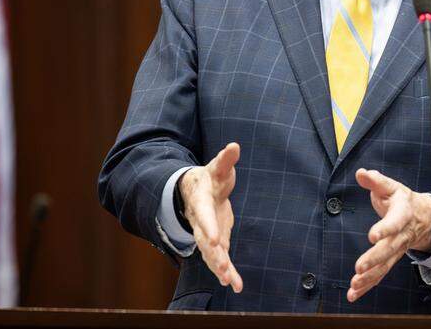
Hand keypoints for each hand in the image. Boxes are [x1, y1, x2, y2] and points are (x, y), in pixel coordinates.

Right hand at [179, 142, 243, 292]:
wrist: (196, 190)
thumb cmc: (210, 177)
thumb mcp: (218, 167)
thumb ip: (226, 159)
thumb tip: (234, 146)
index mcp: (200, 201)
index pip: (203, 215)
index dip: (207, 227)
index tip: (213, 240)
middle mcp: (200, 221)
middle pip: (203, 240)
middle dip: (213, 254)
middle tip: (223, 267)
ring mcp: (206, 233)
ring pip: (210, 254)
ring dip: (219, 268)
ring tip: (229, 281)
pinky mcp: (215, 241)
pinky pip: (219, 258)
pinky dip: (226, 272)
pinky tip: (234, 285)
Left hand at [348, 168, 430, 302]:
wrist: (422, 217)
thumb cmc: (402, 200)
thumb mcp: (391, 186)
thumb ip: (375, 181)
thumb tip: (362, 173)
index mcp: (401, 215)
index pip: (394, 223)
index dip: (385, 229)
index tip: (373, 235)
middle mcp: (400, 236)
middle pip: (389, 250)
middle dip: (374, 259)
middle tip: (360, 267)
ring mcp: (396, 251)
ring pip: (384, 267)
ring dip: (369, 277)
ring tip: (355, 284)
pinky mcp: (389, 261)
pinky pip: (379, 275)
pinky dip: (367, 286)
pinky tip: (353, 293)